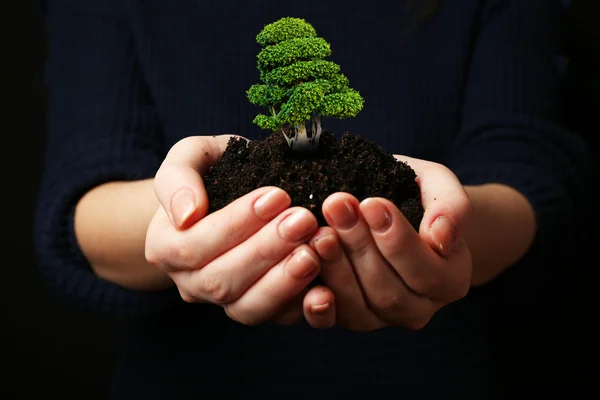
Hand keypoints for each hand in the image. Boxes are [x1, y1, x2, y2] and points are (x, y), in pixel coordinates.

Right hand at [145, 135, 334, 326]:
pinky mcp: (260, 308)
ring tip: (315, 250)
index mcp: (166, 247)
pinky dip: (302, 304)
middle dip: (266, 250)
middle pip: (222, 280)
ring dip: (284, 282)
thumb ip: (177, 179)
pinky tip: (325, 282)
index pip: (195, 245)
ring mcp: (225, 301)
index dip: (237, 224)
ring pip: (248, 309)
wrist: (234, 191)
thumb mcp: (190, 157)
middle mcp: (191, 283)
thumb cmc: (214, 170)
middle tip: (304, 220)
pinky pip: (278, 318)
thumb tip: (187, 214)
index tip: (277, 196)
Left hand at [309, 156, 471, 330]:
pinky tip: (302, 269)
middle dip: (359, 246)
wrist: (391, 208)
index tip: (371, 203)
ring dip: (336, 268)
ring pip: (360, 308)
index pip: (426, 270)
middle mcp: (420, 308)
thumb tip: (440, 236)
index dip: (397, 240)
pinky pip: (332, 320)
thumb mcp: (438, 186)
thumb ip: (451, 207)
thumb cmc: (416, 194)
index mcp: (450, 279)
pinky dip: (316, 301)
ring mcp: (383, 318)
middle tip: (336, 206)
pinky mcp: (350, 317)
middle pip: (389, 291)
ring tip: (318, 231)